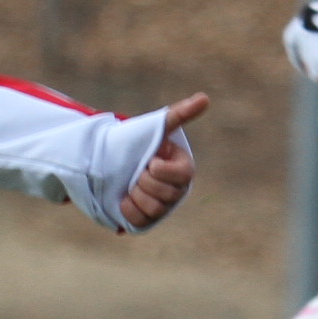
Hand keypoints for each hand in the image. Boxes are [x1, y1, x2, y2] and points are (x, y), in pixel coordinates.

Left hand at [120, 93, 208, 229]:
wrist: (113, 161)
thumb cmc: (141, 144)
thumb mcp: (158, 129)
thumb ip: (179, 115)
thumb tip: (205, 98)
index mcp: (184, 170)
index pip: (182, 176)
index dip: (161, 170)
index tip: (150, 160)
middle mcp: (177, 191)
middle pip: (166, 195)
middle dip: (145, 180)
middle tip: (138, 171)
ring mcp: (163, 207)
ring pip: (154, 209)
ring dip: (137, 194)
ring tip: (131, 184)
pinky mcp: (146, 220)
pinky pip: (139, 221)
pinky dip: (128, 208)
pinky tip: (124, 197)